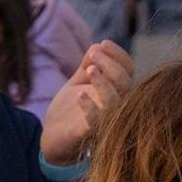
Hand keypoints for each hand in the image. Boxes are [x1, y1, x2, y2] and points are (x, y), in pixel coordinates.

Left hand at [40, 42, 134, 164]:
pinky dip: (90, 107)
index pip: (128, 70)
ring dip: (104, 83)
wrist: (53, 138)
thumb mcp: (79, 82)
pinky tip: (80, 94)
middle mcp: (115, 106)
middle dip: (111, 65)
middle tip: (93, 55)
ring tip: (89, 70)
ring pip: (116, 103)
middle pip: (126, 84)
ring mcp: (104, 121)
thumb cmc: (69, 111)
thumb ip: (89, 65)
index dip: (118, 55)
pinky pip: (97, 122)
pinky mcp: (88, 135)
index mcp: (115, 91)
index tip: (103, 43)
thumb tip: (98, 46)